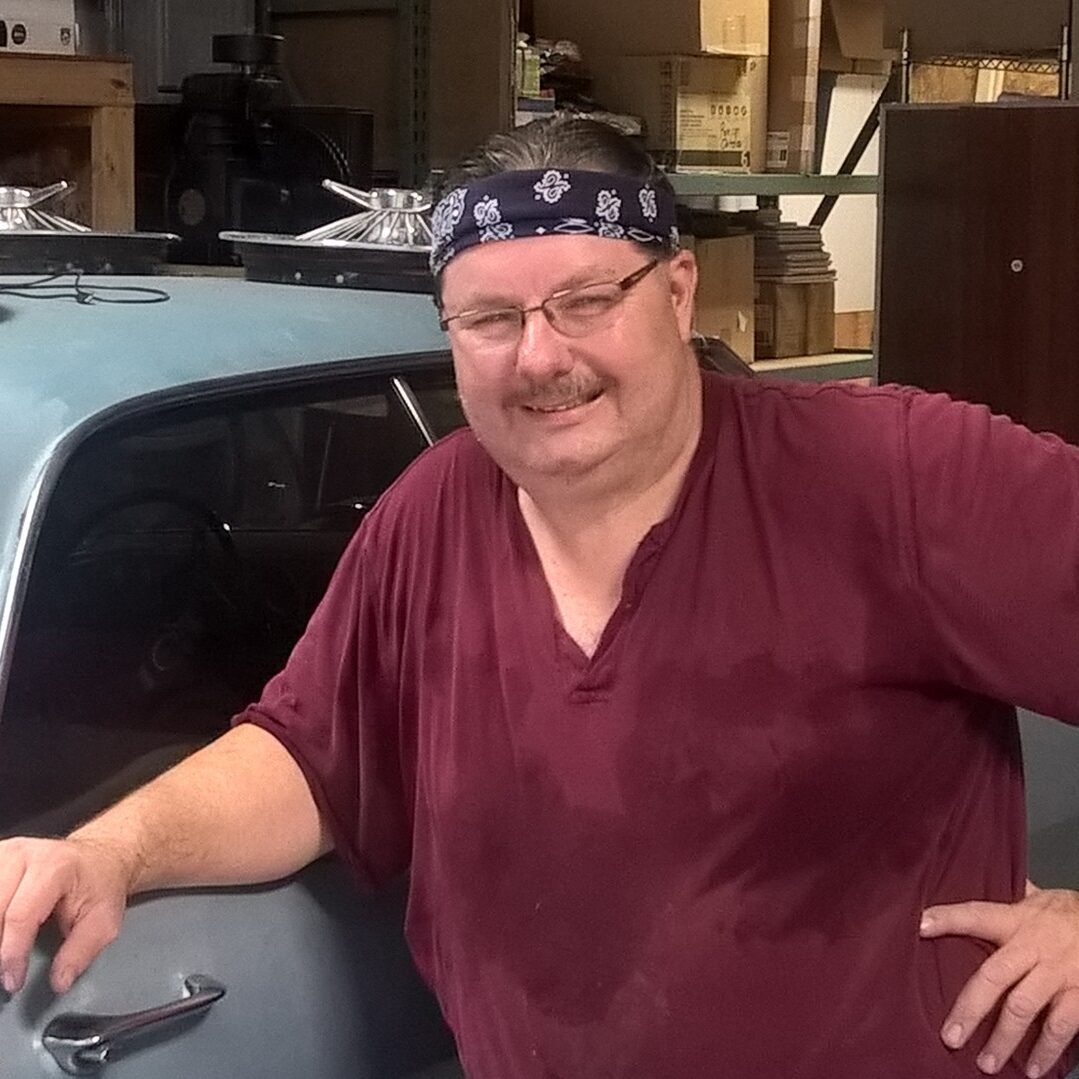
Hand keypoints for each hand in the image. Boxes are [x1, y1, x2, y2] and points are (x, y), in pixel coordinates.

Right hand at [0, 835, 132, 995]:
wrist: (99, 859)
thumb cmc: (100, 887)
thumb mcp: (104, 921)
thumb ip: (81, 952)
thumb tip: (59, 981)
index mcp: (55, 866)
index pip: (20, 916)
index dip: (12, 954)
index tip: (12, 981)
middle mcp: (26, 854)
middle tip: (5, 971)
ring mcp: (7, 853)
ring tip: (5, 954)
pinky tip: (1, 928)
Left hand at [921, 885, 1078, 1077]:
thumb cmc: (1069, 913)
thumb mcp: (1037, 899)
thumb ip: (1008, 898)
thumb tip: (977, 881)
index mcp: (1016, 920)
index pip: (976, 915)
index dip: (947, 918)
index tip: (919, 925)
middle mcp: (1033, 947)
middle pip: (994, 976)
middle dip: (970, 1008)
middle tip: (950, 1036)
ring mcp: (1057, 973)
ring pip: (1024, 1007)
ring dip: (1004, 1038)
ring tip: (986, 1063)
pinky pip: (1061, 1027)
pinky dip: (1047, 1051)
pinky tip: (1032, 1069)